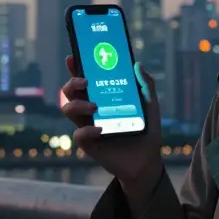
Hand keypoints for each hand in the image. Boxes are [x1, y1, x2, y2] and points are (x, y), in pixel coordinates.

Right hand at [61, 55, 164, 190]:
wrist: (147, 161)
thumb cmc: (146, 131)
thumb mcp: (150, 106)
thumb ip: (146, 85)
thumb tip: (138, 65)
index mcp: (102, 97)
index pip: (84, 80)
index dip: (75, 68)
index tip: (73, 58)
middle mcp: (91, 110)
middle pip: (70, 92)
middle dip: (72, 83)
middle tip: (85, 82)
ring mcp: (88, 126)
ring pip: (69, 109)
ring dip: (77, 104)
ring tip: (94, 106)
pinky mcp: (89, 143)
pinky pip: (78, 135)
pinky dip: (86, 131)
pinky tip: (100, 130)